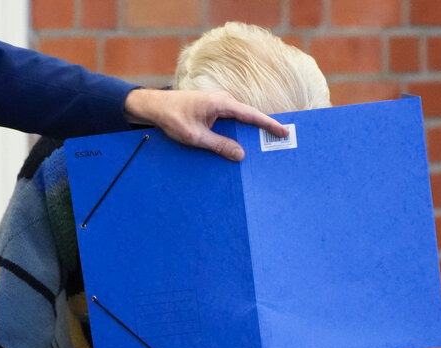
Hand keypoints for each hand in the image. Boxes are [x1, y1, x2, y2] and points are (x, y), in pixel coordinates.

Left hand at [123, 88, 288, 161]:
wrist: (156, 106)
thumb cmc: (173, 118)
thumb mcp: (195, 137)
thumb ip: (218, 145)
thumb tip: (240, 155)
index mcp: (223, 104)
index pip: (252, 115)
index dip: (269, 124)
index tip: (284, 132)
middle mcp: (224, 101)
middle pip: (249, 117)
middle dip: (264, 129)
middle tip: (280, 141)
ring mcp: (219, 104)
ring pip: (240, 120)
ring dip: (250, 132)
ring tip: (264, 145)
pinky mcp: (214, 110)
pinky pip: (231, 121)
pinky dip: (238, 131)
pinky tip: (241, 143)